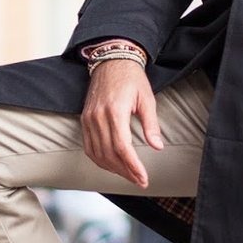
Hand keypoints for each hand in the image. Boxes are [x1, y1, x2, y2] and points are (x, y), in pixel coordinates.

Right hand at [81, 59, 163, 187]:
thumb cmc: (132, 78)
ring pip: (98, 154)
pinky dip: (100, 160)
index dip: (133, 166)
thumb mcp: (147, 99)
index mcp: (115, 111)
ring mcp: (89, 119)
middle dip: (125, 172)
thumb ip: (151, 124)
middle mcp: (98, 117)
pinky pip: (89, 147)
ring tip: (129, 176)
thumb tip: (157, 146)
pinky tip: (112, 166)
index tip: (143, 177)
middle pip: (109, 154)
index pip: (122, 147)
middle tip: (140, 181)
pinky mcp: (84, 120)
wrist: (111, 61)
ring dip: (113, 169)